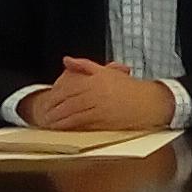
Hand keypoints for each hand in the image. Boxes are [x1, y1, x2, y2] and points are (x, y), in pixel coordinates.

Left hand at [21, 60, 173, 131]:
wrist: (149, 103)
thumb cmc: (128, 88)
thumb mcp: (106, 72)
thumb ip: (84, 65)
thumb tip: (66, 60)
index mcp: (96, 80)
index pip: (69, 87)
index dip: (55, 95)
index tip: (46, 100)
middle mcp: (97, 94)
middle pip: (69, 102)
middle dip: (54, 110)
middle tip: (43, 115)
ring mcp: (101, 109)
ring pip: (74, 114)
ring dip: (59, 120)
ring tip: (49, 124)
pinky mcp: (105, 122)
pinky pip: (84, 125)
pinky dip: (72, 128)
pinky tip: (64, 130)